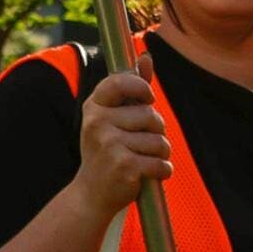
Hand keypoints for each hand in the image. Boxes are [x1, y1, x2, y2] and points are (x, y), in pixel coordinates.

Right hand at [69, 67, 172, 223]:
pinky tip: (147, 175)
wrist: (91, 195)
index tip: (148, 99)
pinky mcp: (123, 166)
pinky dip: (161, 171)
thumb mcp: (112, 118)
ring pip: (159, 141)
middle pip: (150, 115)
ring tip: (144, 161)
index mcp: (94, 107)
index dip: (141, 87)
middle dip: (156, 131)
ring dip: (161, 154)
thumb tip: (146, 56)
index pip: (120, 81)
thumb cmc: (107, 151)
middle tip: (141, 144)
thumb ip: (131, 88)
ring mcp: (109, 144)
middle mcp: (98, 123)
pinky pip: (160, 162)